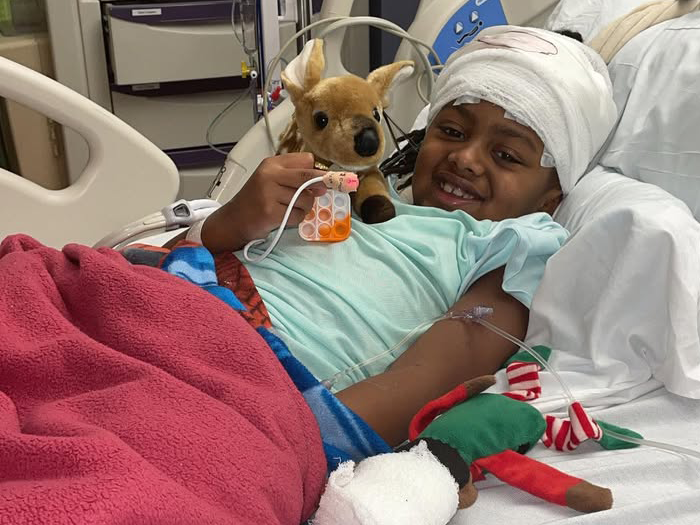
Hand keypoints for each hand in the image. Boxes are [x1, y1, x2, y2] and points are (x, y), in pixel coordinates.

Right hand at [201, 153, 327, 253]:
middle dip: (320, 186)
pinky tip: (284, 217)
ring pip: (305, 200)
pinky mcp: (270, 212)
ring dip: (304, 208)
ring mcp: (269, 194)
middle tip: (321, 192)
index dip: (318, 170)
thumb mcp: (273, 180)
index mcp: (272, 163)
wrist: (234, 219)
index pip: (306, 159)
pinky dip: (296, 219)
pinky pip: (298, 215)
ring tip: (290, 208)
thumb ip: (297, 177)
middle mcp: (270, 175)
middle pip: (308, 177)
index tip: (324, 179)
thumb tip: (324, 184)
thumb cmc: (258, 199)